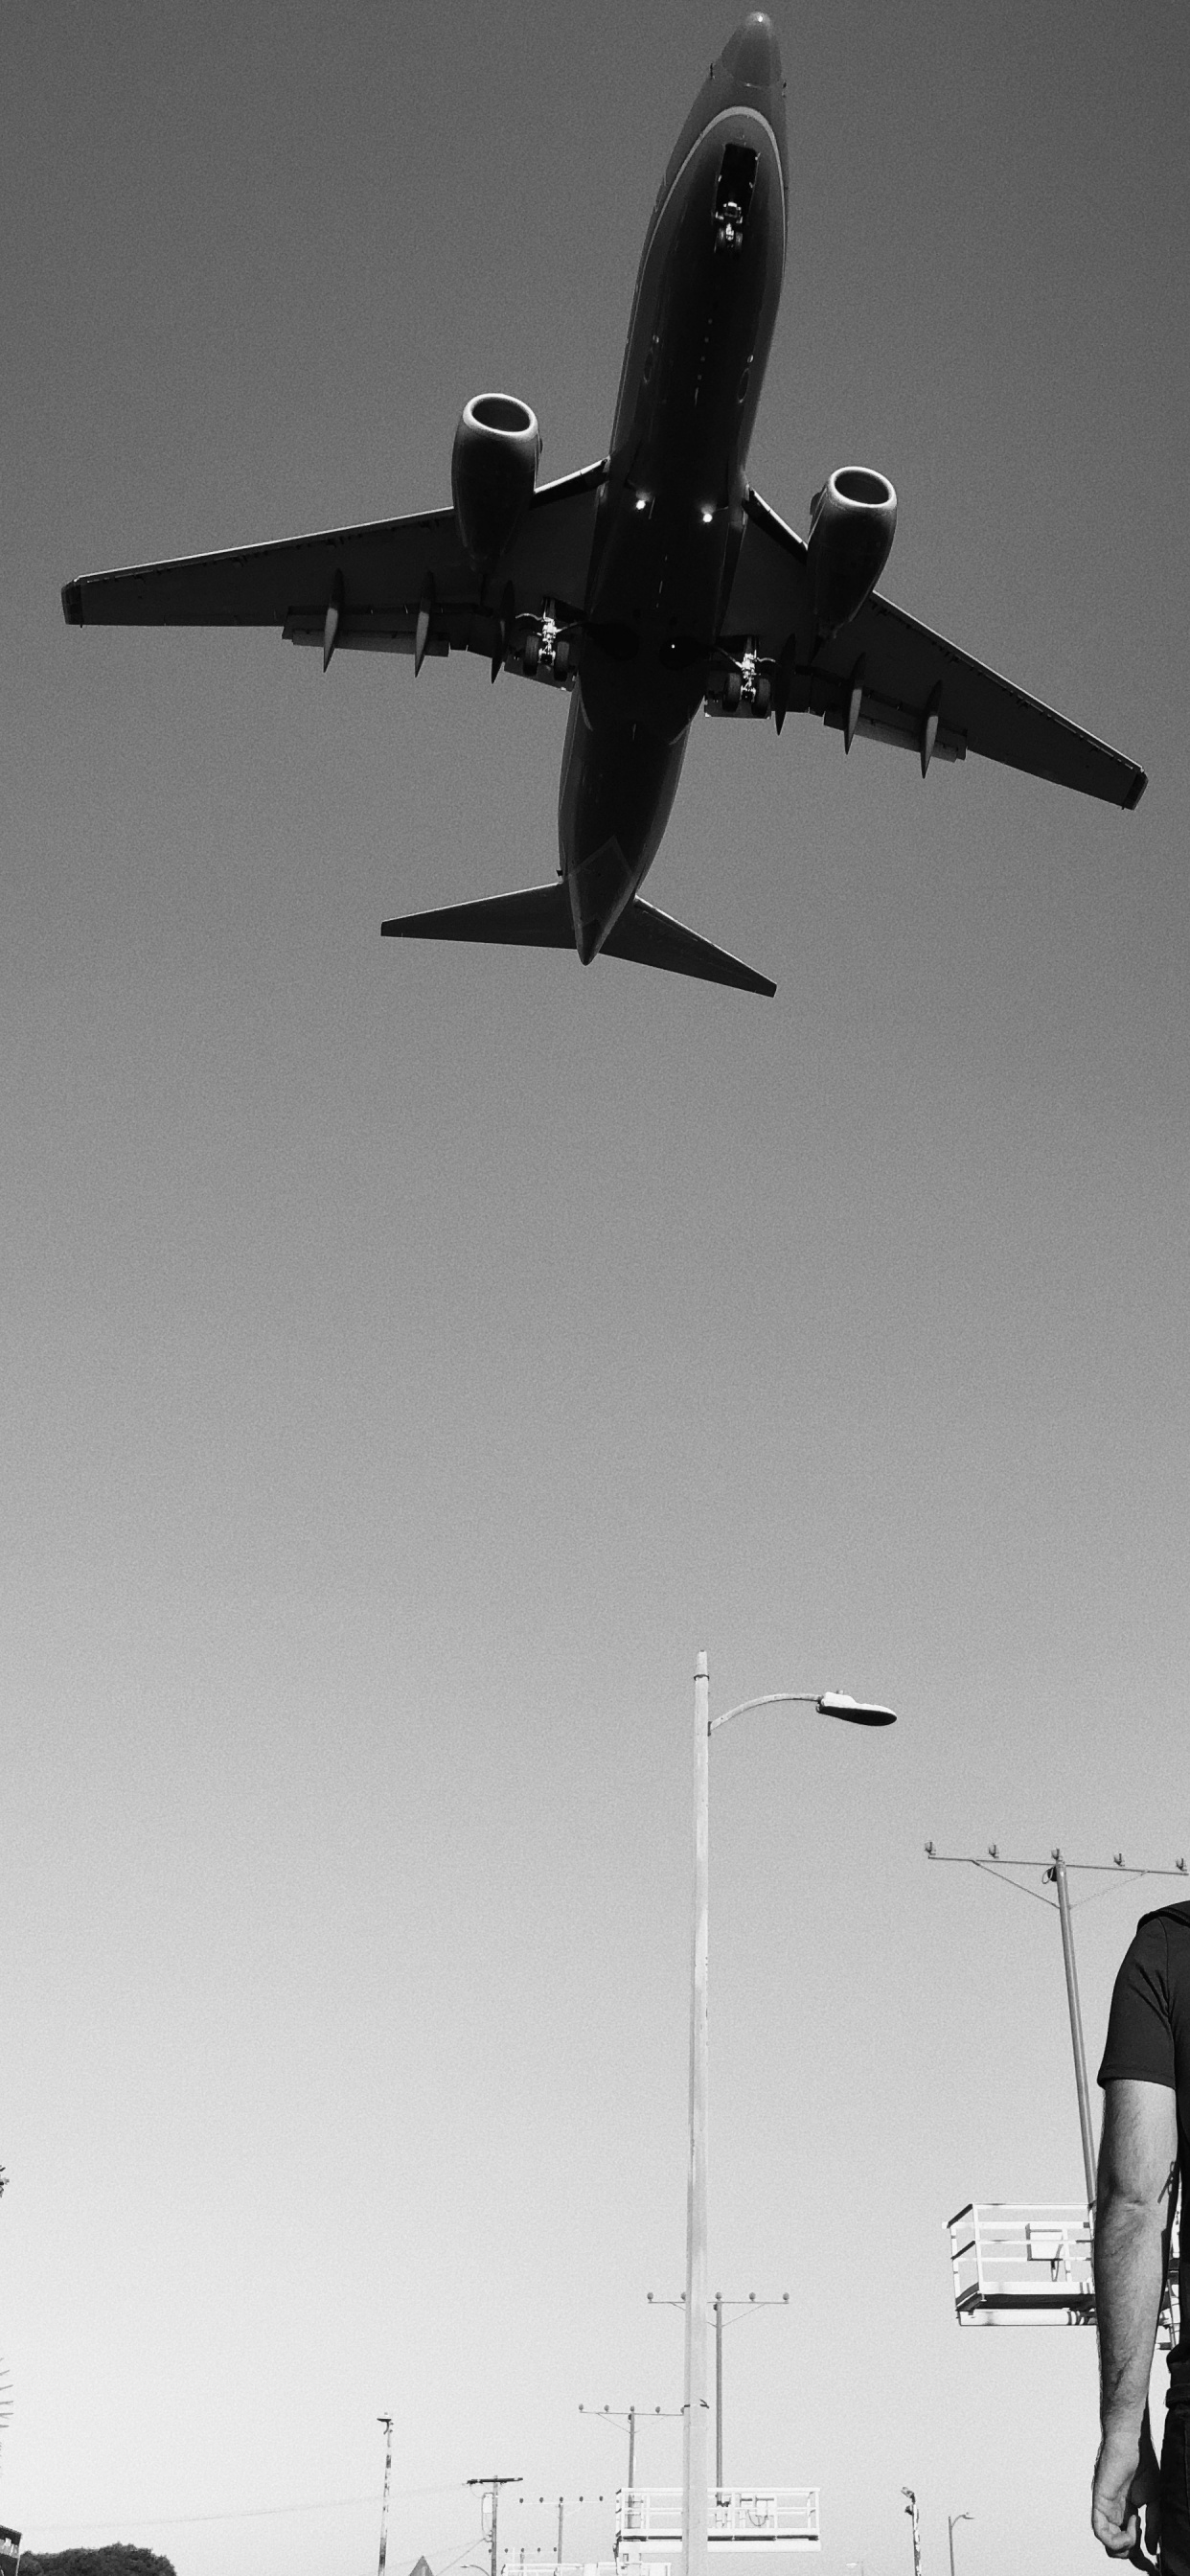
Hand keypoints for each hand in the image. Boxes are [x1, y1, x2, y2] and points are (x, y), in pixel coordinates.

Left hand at [1092, 2413, 1159, 2565]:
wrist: (1131, 2441)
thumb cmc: (1143, 2463)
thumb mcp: (1154, 2500)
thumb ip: (1153, 2524)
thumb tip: (1151, 2548)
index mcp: (1126, 2512)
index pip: (1130, 2542)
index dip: (1141, 2557)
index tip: (1154, 2567)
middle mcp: (1114, 2513)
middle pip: (1117, 2548)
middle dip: (1133, 2557)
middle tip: (1148, 2561)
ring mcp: (1105, 2508)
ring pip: (1108, 2544)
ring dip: (1126, 2546)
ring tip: (1137, 2528)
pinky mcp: (1099, 2502)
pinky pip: (1100, 2531)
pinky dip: (1116, 2539)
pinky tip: (1131, 2527)